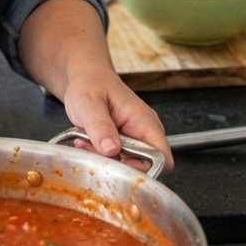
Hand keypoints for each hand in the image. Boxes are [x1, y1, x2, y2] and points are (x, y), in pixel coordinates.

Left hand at [16, 0, 172, 172]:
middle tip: (93, 150)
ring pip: (126, 165)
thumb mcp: (89, 103)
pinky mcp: (122, 143)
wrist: (83, 77)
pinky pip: (115, 159)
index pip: (162, 158)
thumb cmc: (89, 83)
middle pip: (144, 166)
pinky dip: (99, 155)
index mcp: (145, 122)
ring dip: (104, 159)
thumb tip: (112, 150)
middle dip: (117, 165)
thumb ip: (100, 126)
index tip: (119, 164)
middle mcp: (144, 133)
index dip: (145, 169)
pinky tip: (85, 141)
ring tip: (85, 141)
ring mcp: (134, 139)